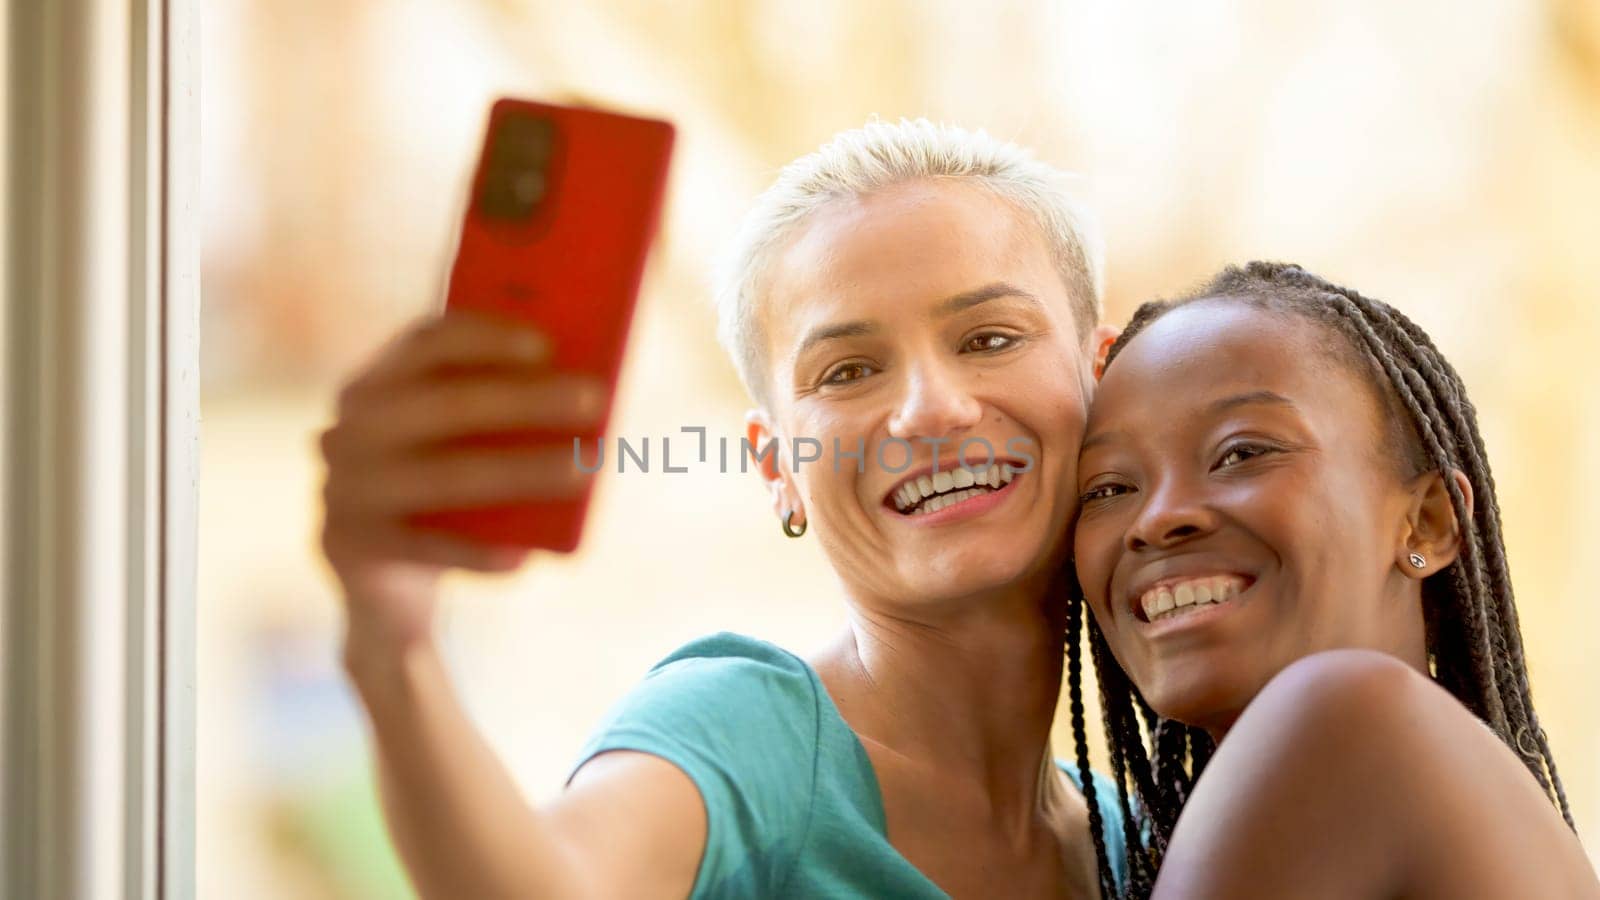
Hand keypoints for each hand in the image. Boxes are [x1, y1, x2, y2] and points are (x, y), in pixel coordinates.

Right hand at [317, 309, 604, 650]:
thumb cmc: (443, 489)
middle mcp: (351, 428)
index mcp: (377, 383)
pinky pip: (424, 547)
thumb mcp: (461, 443)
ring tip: (582, 472)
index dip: (487, 337)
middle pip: (446, 402)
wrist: (380, 577)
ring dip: (520, 471)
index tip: (547, 344)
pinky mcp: (352, 546)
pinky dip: (476, 552)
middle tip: (596, 399)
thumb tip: (584, 394)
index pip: (428, 342)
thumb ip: (499, 409)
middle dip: (526, 399)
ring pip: (445, 475)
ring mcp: (344, 488)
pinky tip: (524, 555)